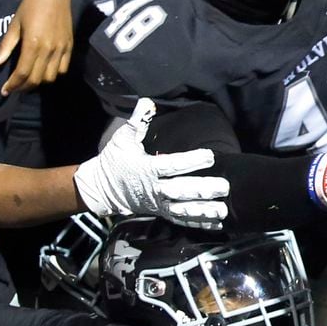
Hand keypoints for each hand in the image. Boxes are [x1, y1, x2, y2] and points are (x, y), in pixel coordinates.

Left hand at [0, 0, 74, 95]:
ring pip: (50, 77)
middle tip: (15, 87)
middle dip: (23, 87)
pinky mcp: (69, 46)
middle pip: (37, 79)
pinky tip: (44, 71)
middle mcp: (49, 50)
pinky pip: (63, 69)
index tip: (5, 91)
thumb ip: (6, 46)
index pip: (23, 73)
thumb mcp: (15, 24)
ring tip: (29, 80)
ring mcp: (61, 49)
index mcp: (33, 44)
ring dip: (38, 82)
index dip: (13, 85)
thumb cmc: (31, 5)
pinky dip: (53, 74)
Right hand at [73, 99, 231, 223]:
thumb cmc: (114, 161)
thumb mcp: (123, 139)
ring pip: (182, 209)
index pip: (172, 165)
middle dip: (203, 190)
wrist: (102, 189)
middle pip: (181, 191)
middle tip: (224, 187)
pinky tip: (215, 224)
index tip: (210, 155)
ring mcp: (158, 204)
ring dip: (203, 211)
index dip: (191, 161)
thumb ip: (138, 121)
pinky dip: (197, 222)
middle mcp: (154, 189)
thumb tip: (147, 101)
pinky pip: (180, 220)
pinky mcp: (160, 213)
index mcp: (147, 169)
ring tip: (222, 211)